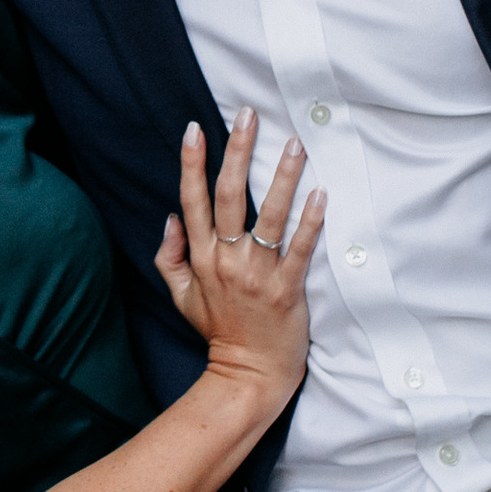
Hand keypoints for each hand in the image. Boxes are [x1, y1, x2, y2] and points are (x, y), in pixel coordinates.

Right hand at [157, 110, 323, 398]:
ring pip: (269, 216)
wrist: (247, 376)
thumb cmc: (219, 333)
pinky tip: (320, 195)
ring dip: (282, 177)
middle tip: (249, 115)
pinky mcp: (287, 290)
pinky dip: (311, 222)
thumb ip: (171, 257)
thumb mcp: (181, 297)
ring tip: (295, 143)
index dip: (192, 163)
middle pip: (230, 196)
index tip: (195, 129)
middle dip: (238, 151)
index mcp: (201, 258)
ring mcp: (257, 275)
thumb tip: (170, 218)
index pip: (193, 200)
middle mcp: (226, 260)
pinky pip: (300, 249)